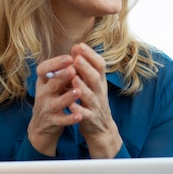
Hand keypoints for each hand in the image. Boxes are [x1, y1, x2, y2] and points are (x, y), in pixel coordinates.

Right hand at [28, 55, 80, 155]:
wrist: (42, 126)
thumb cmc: (52, 98)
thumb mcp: (54, 83)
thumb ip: (64, 70)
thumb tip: (78, 50)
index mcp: (44, 82)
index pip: (43, 69)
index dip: (55, 63)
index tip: (69, 57)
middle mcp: (43, 94)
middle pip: (51, 84)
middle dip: (62, 76)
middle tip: (73, 69)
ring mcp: (47, 108)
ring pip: (56, 102)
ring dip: (67, 97)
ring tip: (78, 91)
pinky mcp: (52, 122)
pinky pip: (61, 120)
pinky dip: (69, 118)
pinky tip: (79, 115)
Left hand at [69, 42, 122, 157]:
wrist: (101, 128)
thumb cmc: (93, 101)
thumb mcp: (92, 83)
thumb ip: (85, 67)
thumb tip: (77, 47)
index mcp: (100, 82)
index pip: (99, 65)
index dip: (91, 55)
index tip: (80, 45)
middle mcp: (100, 92)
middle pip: (95, 78)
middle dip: (86, 68)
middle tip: (77, 57)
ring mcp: (96, 106)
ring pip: (90, 96)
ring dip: (82, 87)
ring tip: (74, 79)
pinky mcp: (90, 119)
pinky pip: (84, 115)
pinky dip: (78, 110)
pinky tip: (71, 105)